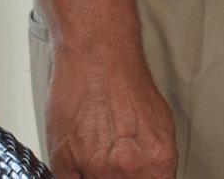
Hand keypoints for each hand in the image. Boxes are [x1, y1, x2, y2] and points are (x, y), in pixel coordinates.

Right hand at [43, 51, 177, 178]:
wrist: (98, 55)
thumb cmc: (126, 81)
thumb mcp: (160, 124)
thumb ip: (155, 160)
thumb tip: (151, 175)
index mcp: (158, 160)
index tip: (136, 174)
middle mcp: (128, 167)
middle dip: (118, 176)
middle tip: (112, 157)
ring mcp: (95, 167)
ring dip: (96, 172)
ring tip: (97, 149)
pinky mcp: (64, 163)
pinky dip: (74, 174)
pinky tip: (80, 154)